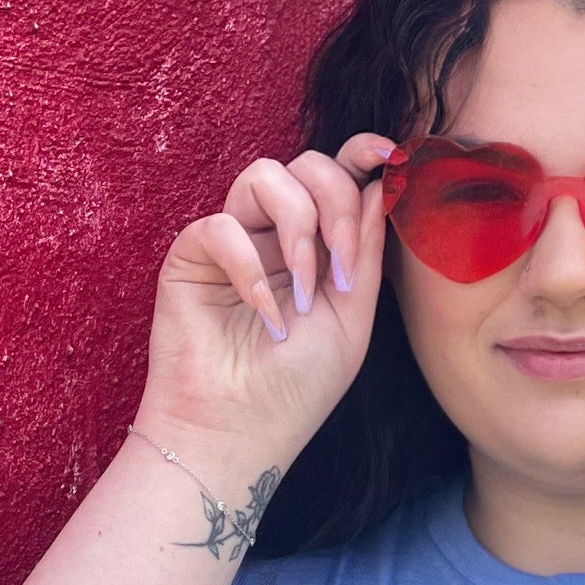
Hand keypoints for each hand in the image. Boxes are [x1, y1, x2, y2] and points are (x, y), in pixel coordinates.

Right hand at [140, 132, 395, 470]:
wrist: (239, 431)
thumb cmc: (297, 387)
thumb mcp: (352, 318)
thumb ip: (367, 250)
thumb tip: (381, 183)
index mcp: (318, 246)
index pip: (338, 177)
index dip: (363, 153)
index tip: (392, 156)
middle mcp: (275, 235)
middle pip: (308, 165)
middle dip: (338, 204)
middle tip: (344, 269)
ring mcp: (233, 241)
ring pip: (264, 175)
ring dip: (299, 228)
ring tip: (304, 292)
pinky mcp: (191, 255)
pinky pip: (221, 224)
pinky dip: (250, 268)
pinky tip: (264, 314)